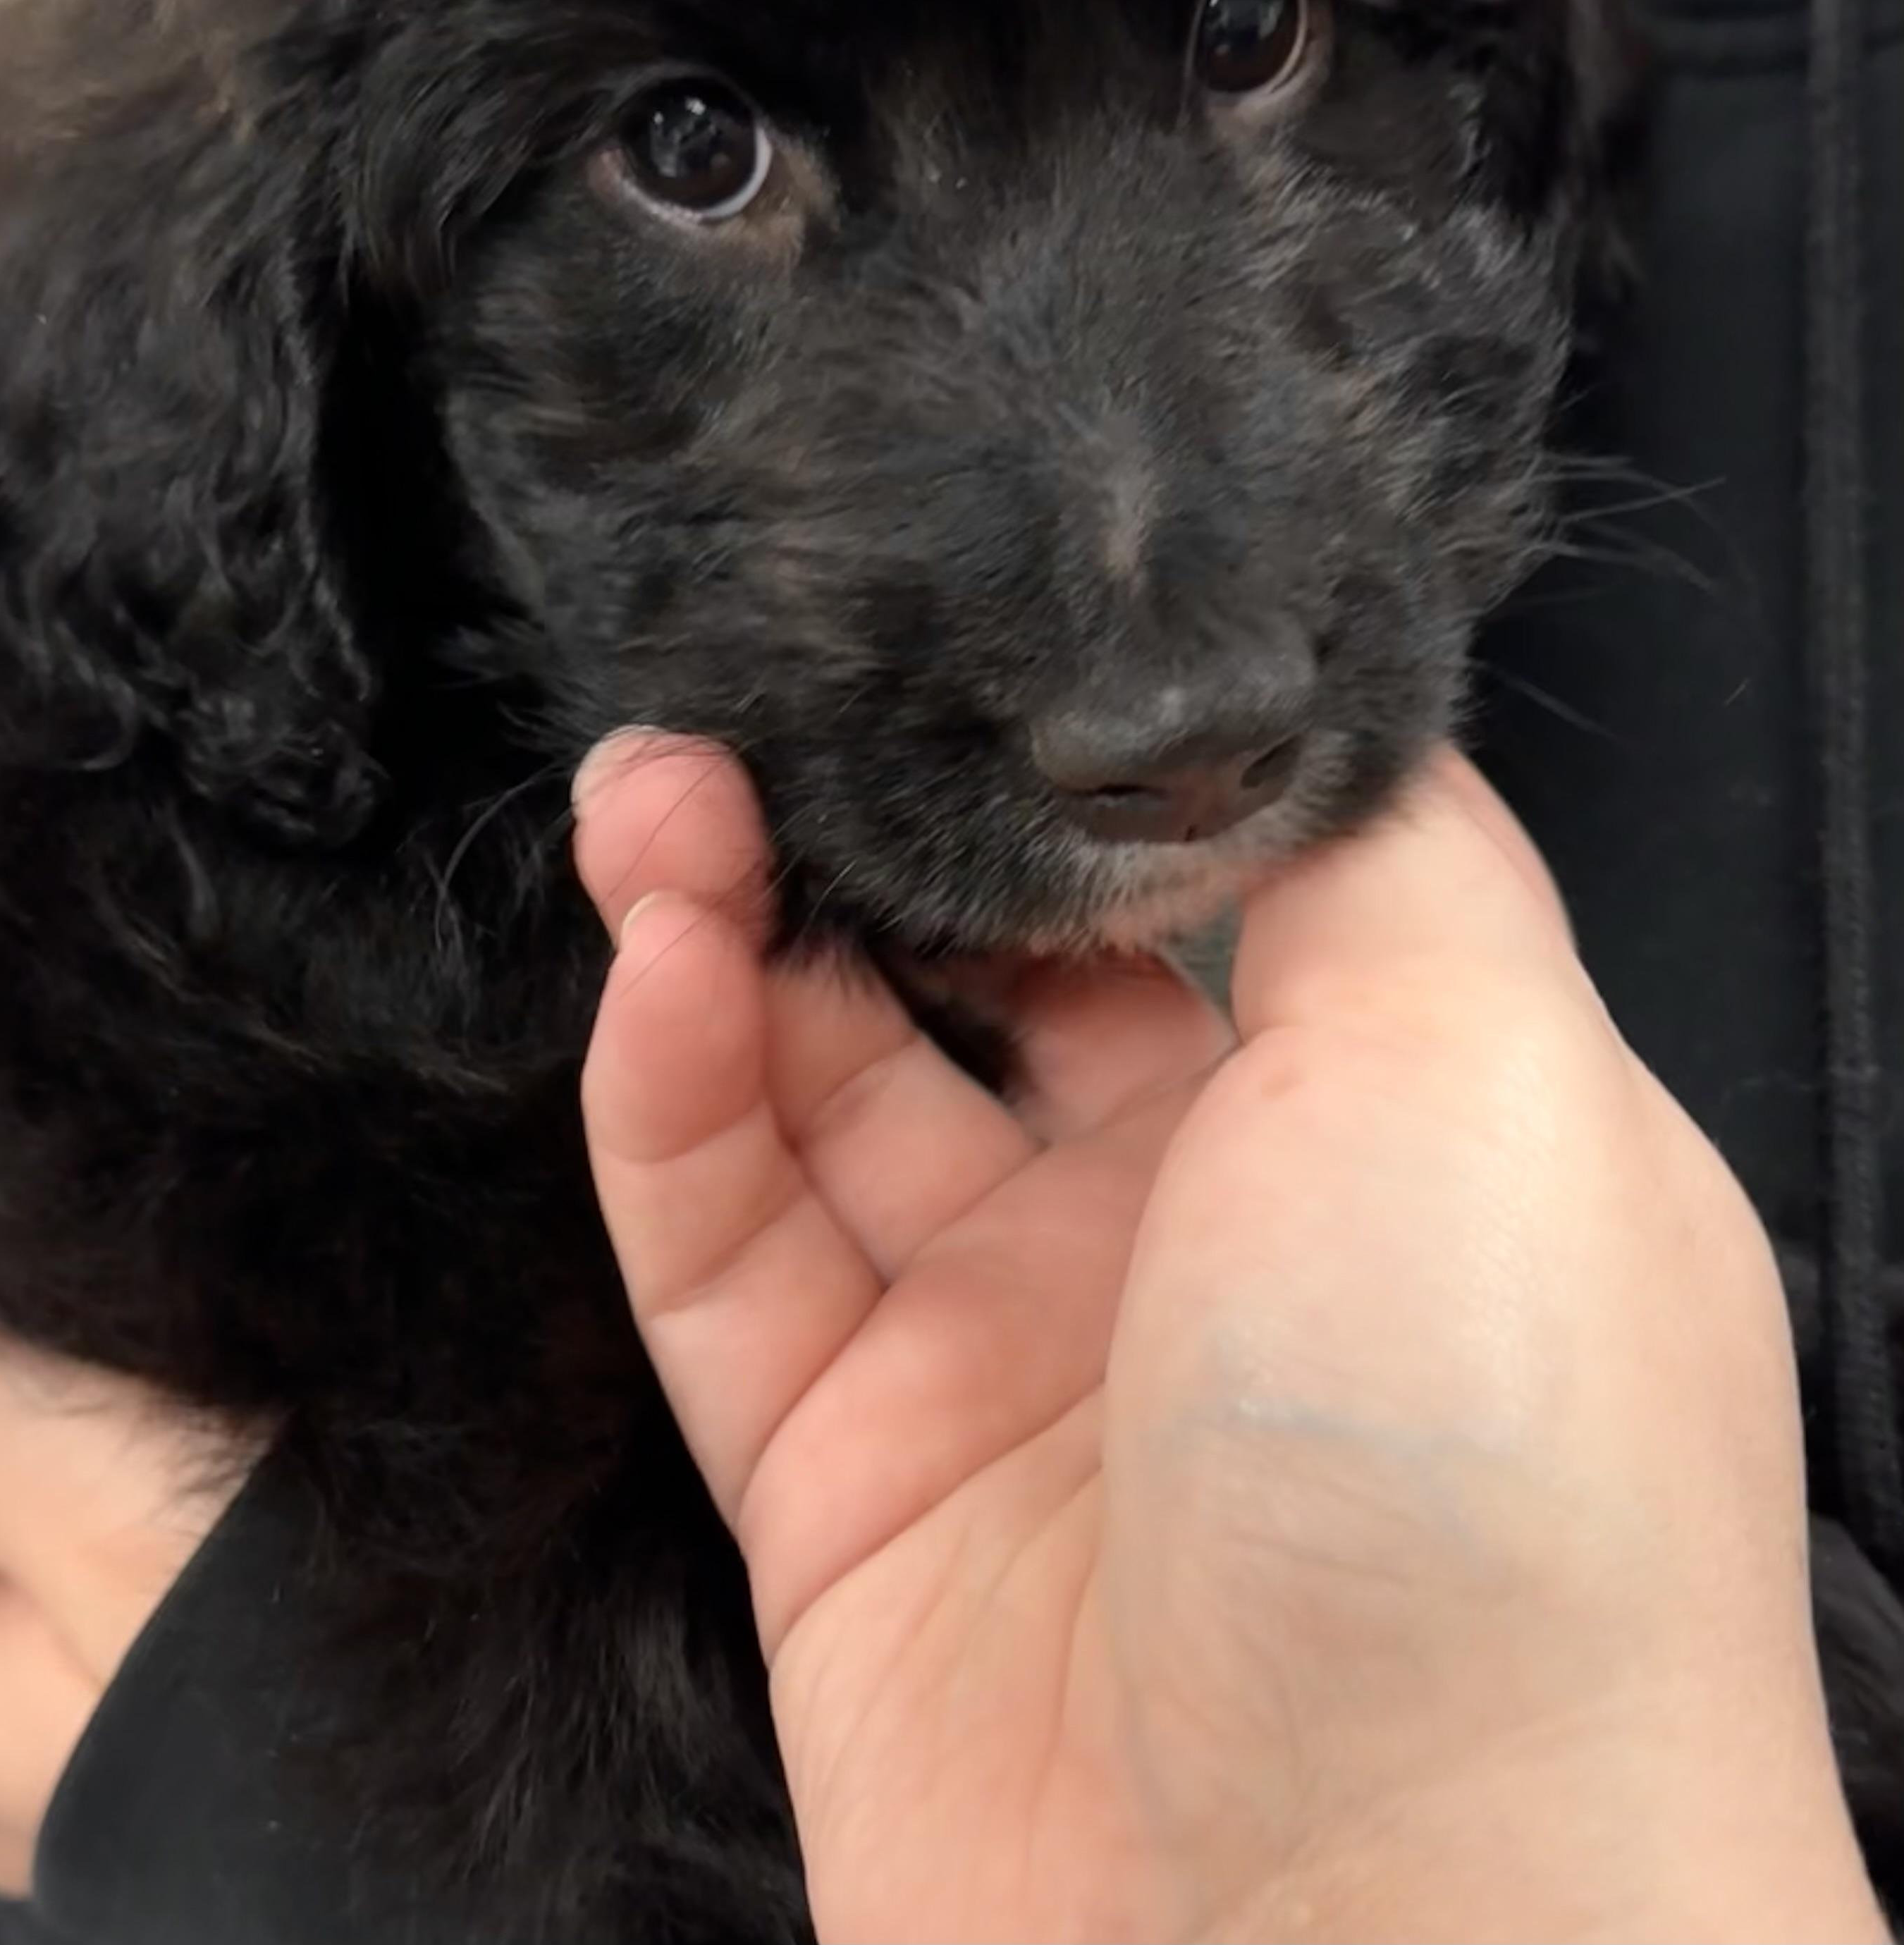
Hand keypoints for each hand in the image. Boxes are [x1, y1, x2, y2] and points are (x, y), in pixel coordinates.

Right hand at [576, 736, 1881, 1943]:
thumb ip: (1365, 852)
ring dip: (724, 930)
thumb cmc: (1493, 1494)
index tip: (938, 643)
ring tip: (644, 793)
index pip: (1194, 889)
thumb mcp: (1493, 1071)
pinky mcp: (843, 1491)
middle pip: (981, 980)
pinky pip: (726, 1252)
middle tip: (740, 708)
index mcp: (1380, 1136)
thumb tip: (1269, 711)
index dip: (1061, 768)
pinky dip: (671, 1097)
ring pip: (822, 1094)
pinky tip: (648, 965)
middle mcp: (1196, 1243)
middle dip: (859, 834)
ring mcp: (1009, 1370)